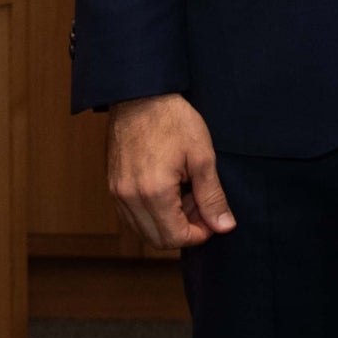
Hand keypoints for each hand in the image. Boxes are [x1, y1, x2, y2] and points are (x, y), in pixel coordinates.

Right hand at [106, 93, 235, 248]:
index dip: (199, 234)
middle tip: (202, 204)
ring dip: (168, 223)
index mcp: (153, 193)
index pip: (175, 238)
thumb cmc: (174, 122)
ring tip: (188, 194)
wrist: (141, 97)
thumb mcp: (203, 158)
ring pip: (143, 230)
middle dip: (185, 230)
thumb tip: (225, 227)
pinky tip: (170, 190)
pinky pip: (132, 216)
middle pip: (157, 240)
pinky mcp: (113, 187)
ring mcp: (117, 194)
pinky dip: (153, 213)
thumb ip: (213, 197)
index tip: (213, 217)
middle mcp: (129, 199)